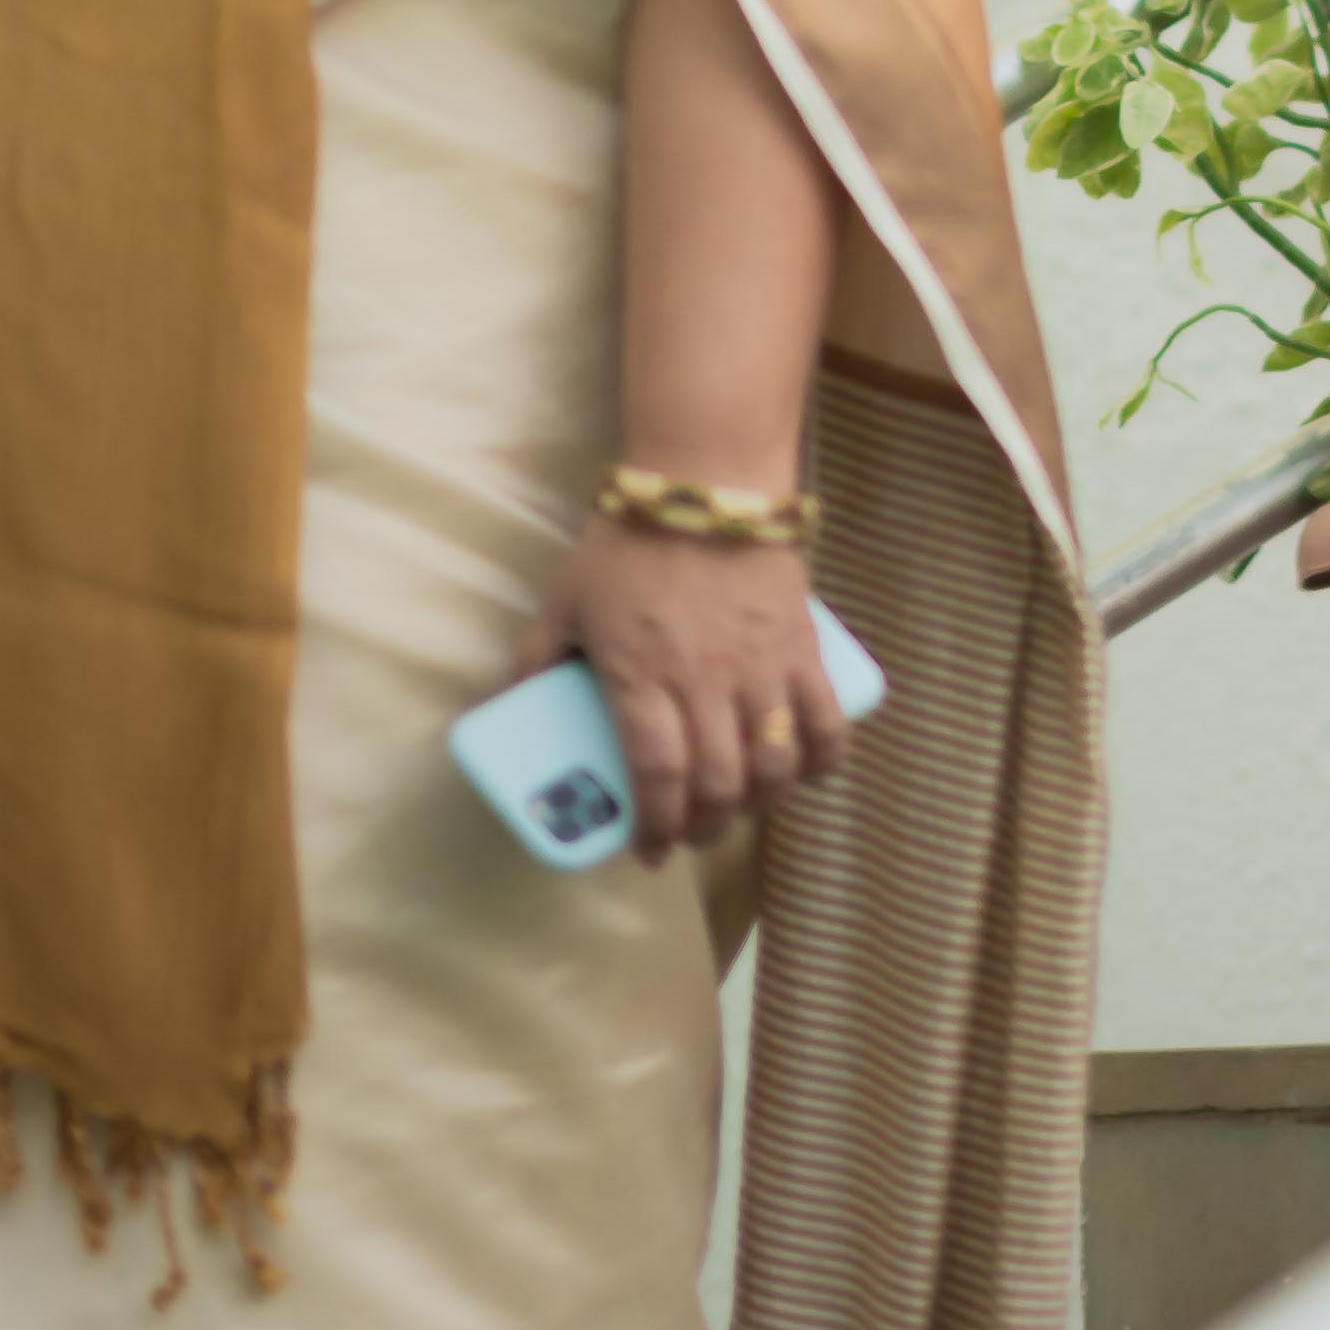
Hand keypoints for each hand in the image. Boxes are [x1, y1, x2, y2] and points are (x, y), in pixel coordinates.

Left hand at [512, 515, 843, 862]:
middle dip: (705, 826)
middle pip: (716, 784)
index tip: (648, 850)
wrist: (705, 479)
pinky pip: (825, 716)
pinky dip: (825, 756)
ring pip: (771, 763)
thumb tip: (504, 708)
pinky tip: (812, 773)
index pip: (657, 777)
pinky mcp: (801, 644)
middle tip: (692, 832)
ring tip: (743, 805)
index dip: (655, 827)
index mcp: (641, 677)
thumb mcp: (565, 602)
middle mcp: (704, 681)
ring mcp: (759, 665)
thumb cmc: (627, 541)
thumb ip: (534, 658)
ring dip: (758, 802)